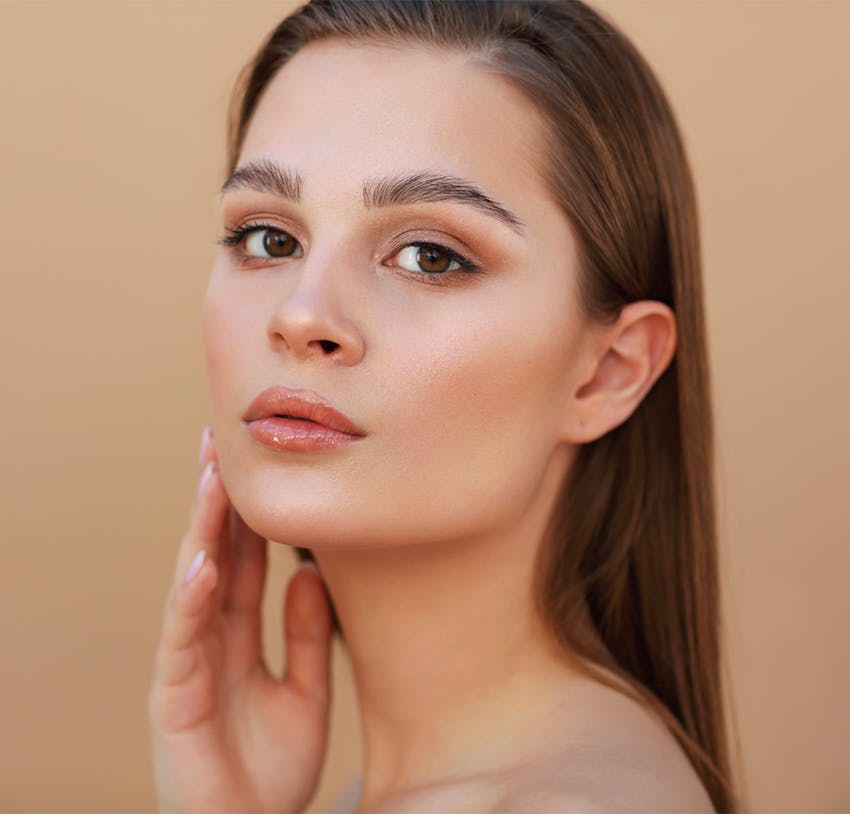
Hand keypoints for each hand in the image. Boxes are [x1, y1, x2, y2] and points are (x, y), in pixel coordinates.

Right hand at [147, 428, 333, 812]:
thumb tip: (309, 574)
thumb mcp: (305, 693)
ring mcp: (188, 662)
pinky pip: (183, 638)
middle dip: (218, 500)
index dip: (249, 512)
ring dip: (202, 529)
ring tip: (212, 476)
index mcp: (240, 634)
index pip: (244, 558)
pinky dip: (192, 597)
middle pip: (215, 555)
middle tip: (222, 439)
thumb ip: (306, 635)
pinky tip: (204, 560)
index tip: (257, 459)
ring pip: (194, 581)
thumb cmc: (271, 771)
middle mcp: (210, 638)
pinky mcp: (173, 696)